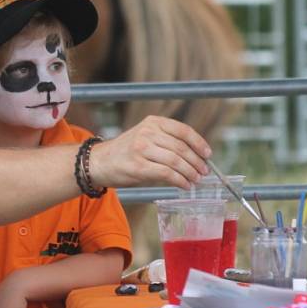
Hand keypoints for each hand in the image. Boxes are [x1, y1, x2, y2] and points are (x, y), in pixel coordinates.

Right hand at [90, 115, 210, 189]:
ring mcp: (142, 149)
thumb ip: (166, 141)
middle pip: (181, 148)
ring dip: (190, 173)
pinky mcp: (138, 167)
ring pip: (176, 161)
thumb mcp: (145, 136)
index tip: (208, 154)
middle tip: (204, 172)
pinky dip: (179, 181)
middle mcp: (147, 132)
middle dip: (196, 162)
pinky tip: (184, 185)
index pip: (183, 130)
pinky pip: (167, 174)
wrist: (99, 162)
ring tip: (195, 180)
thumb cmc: (126, 152)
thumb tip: (195, 156)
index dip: (199, 143)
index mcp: (152, 122)